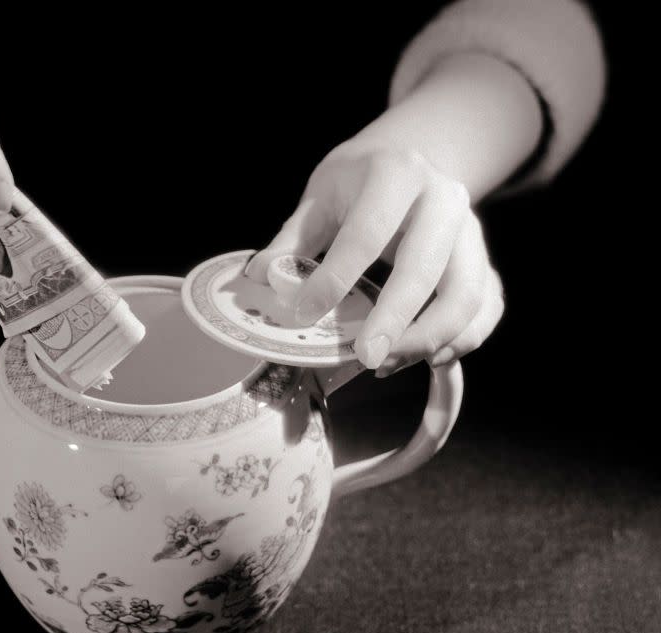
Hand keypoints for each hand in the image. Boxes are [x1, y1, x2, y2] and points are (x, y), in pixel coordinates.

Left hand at [246, 146, 503, 374]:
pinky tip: (428, 358)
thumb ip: (291, 240)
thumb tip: (257, 277)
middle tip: (365, 359)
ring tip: (387, 364)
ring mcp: (471, 230)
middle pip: (426, 268)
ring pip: (466, 294)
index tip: (304, 313)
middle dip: (394, 320)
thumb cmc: (357, 183)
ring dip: (430, 337)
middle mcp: (444, 198)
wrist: (411, 158)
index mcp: (396, 173)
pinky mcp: (483, 260)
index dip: (335, 278)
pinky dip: (464, 338)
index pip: (365, 234)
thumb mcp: (320, 198)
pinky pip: (487, 306)